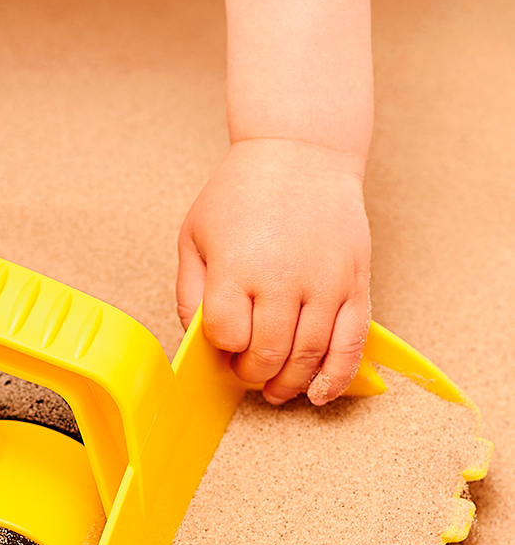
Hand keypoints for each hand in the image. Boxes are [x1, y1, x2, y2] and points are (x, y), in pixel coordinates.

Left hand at [176, 138, 371, 404]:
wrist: (303, 152)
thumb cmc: (242, 194)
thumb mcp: (195, 236)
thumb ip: (190, 293)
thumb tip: (199, 342)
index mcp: (236, 265)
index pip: (227, 334)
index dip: (223, 350)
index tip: (224, 347)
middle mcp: (282, 277)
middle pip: (267, 354)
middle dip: (253, 375)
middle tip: (247, 374)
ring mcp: (324, 282)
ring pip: (307, 357)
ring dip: (289, 383)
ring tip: (276, 389)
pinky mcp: (355, 283)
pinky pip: (350, 344)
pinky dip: (335, 376)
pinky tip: (319, 393)